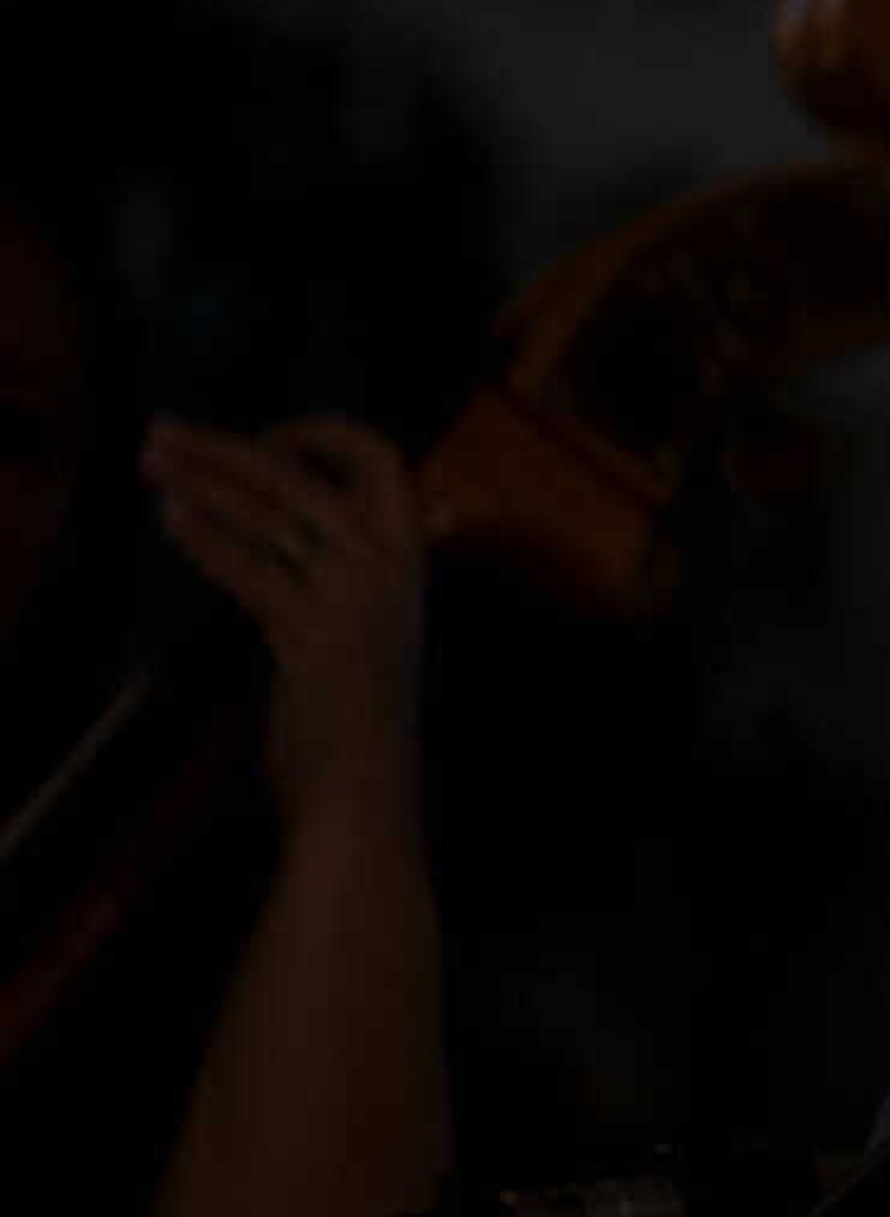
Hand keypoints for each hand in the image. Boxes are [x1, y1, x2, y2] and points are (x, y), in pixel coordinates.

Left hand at [141, 415, 426, 826]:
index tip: (263, 438)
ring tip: (152, 465)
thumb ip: (342, 564)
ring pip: (268, 516)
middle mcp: (390, 567)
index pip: (381, 458)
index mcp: (410, 555)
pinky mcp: (314, 635)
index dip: (320, 434)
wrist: (367, 782)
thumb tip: (274, 509)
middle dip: (222, 449)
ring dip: (200, 483)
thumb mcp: (369, 617)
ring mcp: (356, 600)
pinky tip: (170, 519)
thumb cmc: (357, 705)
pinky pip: (250, 569)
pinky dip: (205, 539)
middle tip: (164, 434)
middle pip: (300, 478)